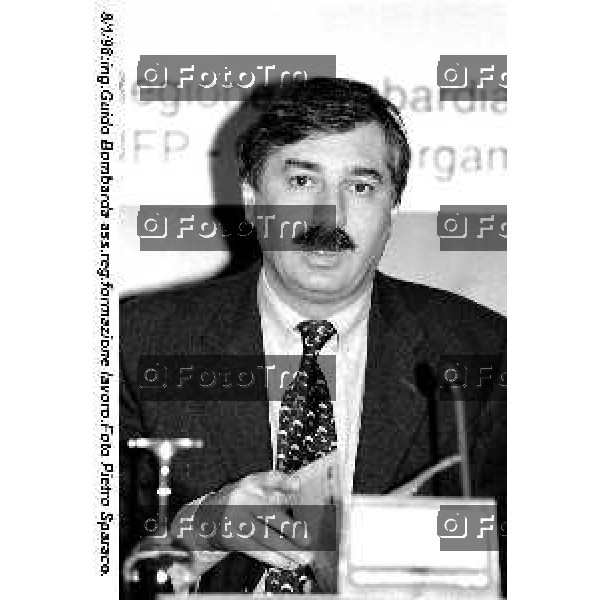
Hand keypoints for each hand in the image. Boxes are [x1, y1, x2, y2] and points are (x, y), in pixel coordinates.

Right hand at [173, 471, 313, 570]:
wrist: (206, 517)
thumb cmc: (240, 502)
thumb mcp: (254, 489)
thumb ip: (276, 490)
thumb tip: (301, 495)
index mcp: (250, 483)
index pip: (268, 478)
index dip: (283, 481)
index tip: (297, 485)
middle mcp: (242, 498)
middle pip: (267, 512)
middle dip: (289, 528)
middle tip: (307, 539)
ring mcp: (234, 518)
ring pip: (264, 535)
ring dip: (286, 550)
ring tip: (303, 558)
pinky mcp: (231, 537)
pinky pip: (256, 549)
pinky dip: (273, 558)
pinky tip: (287, 563)